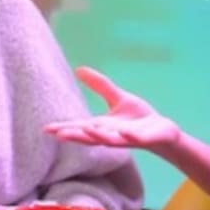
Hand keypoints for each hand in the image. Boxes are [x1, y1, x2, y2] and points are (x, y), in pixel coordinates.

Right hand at [44, 67, 180, 150]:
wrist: (163, 131)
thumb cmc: (139, 117)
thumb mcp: (117, 98)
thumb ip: (99, 86)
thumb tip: (78, 69)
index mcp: (103, 126)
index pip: (79, 127)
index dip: (63, 128)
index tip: (46, 129)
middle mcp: (111, 134)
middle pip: (89, 136)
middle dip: (74, 135)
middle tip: (58, 134)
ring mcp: (126, 138)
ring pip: (109, 139)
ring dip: (97, 136)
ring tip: (85, 129)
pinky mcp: (142, 140)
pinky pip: (133, 139)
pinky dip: (127, 137)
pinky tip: (122, 133)